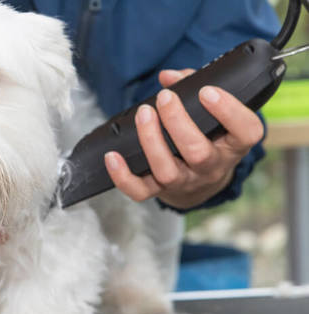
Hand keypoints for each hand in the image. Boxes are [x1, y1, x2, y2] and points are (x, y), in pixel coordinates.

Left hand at [104, 69, 263, 209]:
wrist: (200, 181)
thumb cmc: (207, 135)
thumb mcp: (212, 112)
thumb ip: (194, 87)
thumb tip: (167, 76)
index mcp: (233, 145)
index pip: (247, 132)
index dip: (230, 112)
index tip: (208, 92)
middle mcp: (211, 167)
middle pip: (198, 152)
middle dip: (178, 122)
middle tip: (165, 97)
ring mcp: (185, 181)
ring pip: (168, 171)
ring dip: (151, 141)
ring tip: (143, 114)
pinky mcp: (160, 191)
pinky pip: (139, 191)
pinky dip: (123, 176)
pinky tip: (112, 156)